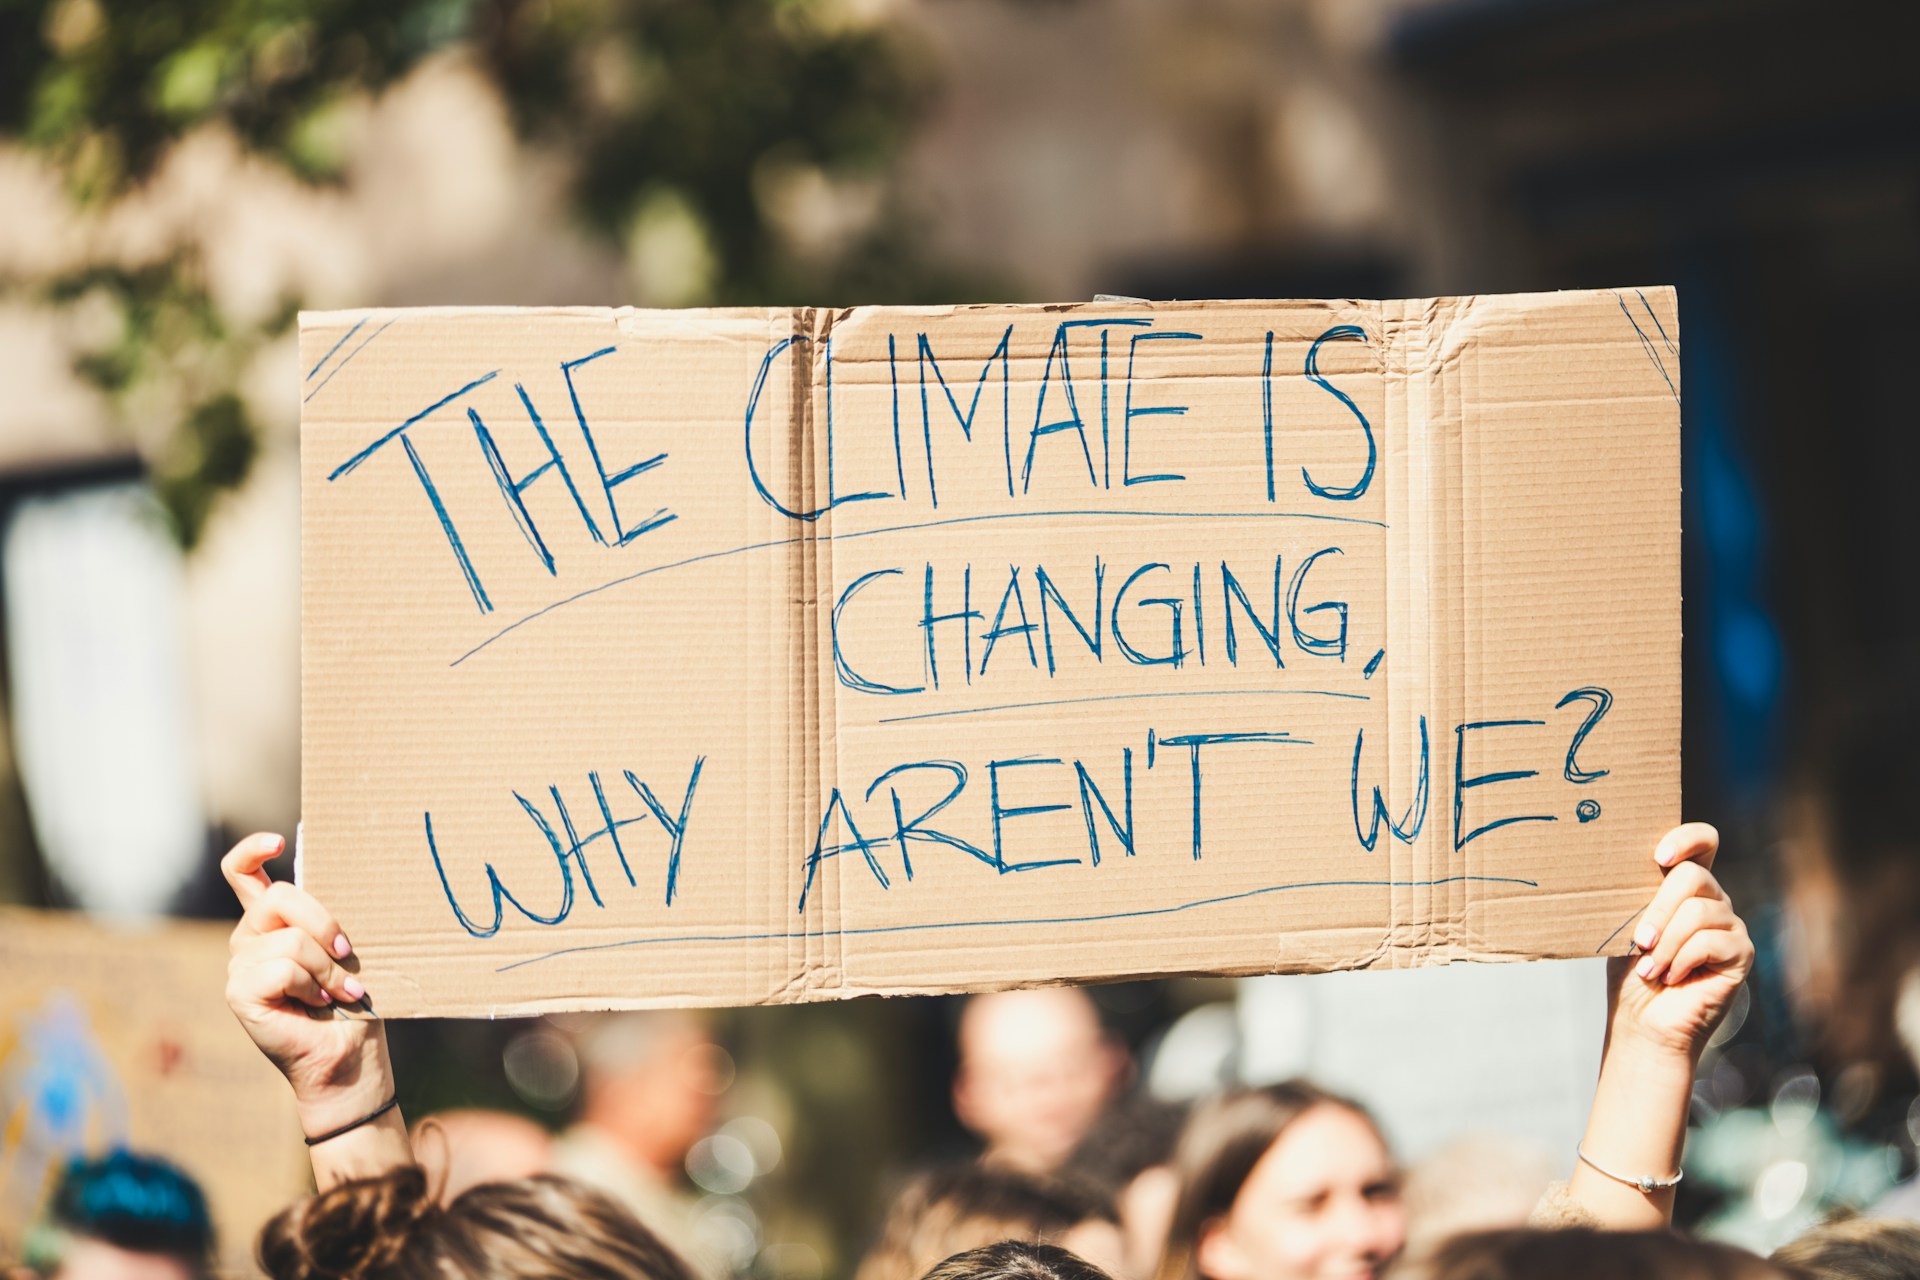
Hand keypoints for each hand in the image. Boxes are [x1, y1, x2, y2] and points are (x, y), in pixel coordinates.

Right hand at [222, 833, 389, 1133]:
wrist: (349, 1057)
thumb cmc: (355, 1000)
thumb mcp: (347, 948)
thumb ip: (332, 917)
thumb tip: (357, 880)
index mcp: (273, 922)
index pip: (242, 872)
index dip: (253, 851)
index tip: (278, 841)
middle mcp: (250, 938)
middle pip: (279, 898)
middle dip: (324, 923)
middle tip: (349, 953)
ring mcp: (240, 965)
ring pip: (289, 939)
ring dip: (327, 967)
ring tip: (340, 991)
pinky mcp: (239, 992)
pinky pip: (281, 968)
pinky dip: (311, 985)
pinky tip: (319, 1003)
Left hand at [1607, 822, 1753, 1059]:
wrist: (1643, 1020)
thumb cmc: (1632, 971)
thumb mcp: (1628, 925)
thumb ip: (1638, 895)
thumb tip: (1621, 869)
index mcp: (1685, 885)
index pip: (1703, 841)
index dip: (1686, 838)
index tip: (1659, 856)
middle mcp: (1713, 899)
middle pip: (1694, 876)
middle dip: (1659, 908)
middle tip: (1641, 940)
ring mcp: (1730, 925)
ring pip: (1698, 911)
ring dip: (1666, 942)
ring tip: (1650, 968)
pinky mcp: (1741, 952)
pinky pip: (1711, 941)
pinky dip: (1682, 960)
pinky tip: (1671, 977)